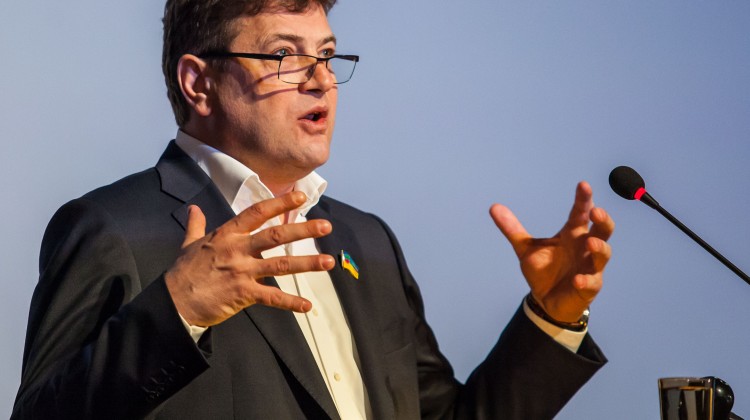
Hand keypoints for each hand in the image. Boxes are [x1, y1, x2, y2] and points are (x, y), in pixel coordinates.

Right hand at [165, 191, 334, 326]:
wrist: (173, 302)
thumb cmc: (182, 273)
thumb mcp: (188, 244)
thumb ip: (195, 225)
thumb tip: (194, 209)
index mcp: (227, 235)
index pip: (257, 213)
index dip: (280, 204)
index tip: (300, 197)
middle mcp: (237, 250)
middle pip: (275, 236)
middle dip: (303, 230)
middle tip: (326, 227)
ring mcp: (241, 272)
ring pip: (280, 265)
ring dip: (306, 263)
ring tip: (328, 262)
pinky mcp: (242, 294)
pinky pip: (272, 298)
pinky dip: (290, 302)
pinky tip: (307, 305)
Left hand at [489, 181, 613, 322]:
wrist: (545, 300)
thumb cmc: (543, 270)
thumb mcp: (525, 248)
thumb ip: (512, 228)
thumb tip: (493, 207)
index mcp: (572, 234)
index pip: (580, 213)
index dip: (583, 199)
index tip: (583, 185)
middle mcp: (584, 247)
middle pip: (602, 230)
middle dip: (603, 220)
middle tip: (596, 211)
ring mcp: (589, 267)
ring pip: (603, 254)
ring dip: (600, 247)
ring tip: (591, 242)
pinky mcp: (588, 287)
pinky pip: (591, 283)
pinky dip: (585, 281)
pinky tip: (577, 279)